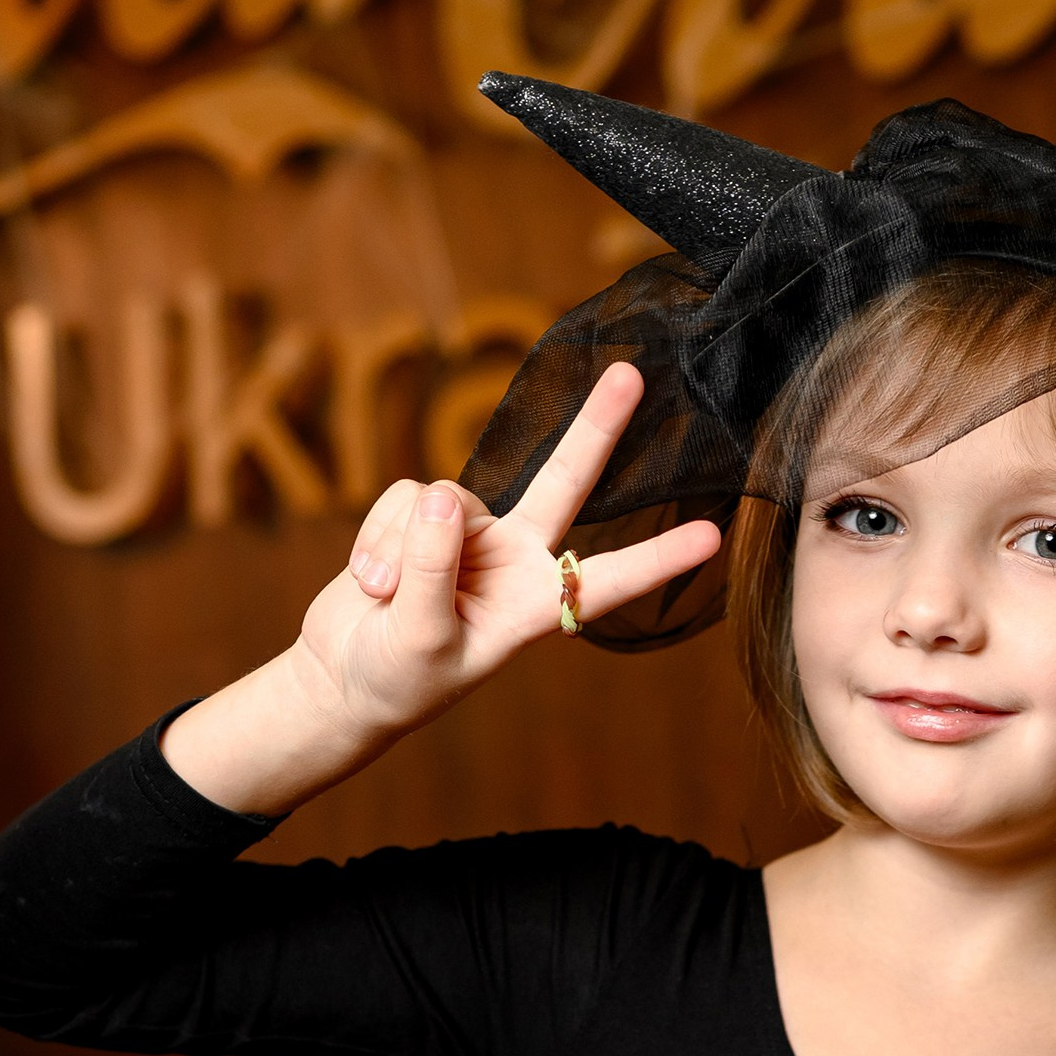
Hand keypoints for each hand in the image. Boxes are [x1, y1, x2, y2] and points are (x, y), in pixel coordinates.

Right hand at [305, 360, 717, 735]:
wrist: (343, 679)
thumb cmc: (398, 679)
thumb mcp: (421, 640)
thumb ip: (432, 571)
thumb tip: (442, 495)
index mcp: (537, 605)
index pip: (607, 579)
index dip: (656, 559)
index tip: (712, 538)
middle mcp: (517, 559)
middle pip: (564, 482)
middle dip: (595, 429)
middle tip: (632, 375)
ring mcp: (470, 533)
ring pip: (445, 498)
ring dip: (402, 548)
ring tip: (385, 597)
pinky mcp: (422, 515)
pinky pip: (402, 498)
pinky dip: (376, 539)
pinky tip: (370, 583)